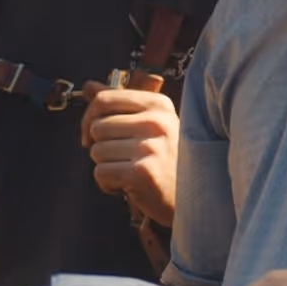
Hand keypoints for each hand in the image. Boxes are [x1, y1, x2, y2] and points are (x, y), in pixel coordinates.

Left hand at [81, 81, 178, 226]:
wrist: (198, 199)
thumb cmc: (171, 162)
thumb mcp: (152, 124)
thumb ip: (120, 104)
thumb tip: (88, 86)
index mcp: (158, 105)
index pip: (104, 99)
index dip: (89, 117)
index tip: (92, 133)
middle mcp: (156, 121)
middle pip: (97, 127)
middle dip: (100, 146)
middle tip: (121, 159)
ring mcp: (149, 146)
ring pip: (96, 151)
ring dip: (106, 166)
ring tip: (129, 172)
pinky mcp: (141, 172)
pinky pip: (101, 173)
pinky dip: (108, 184)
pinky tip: (128, 186)